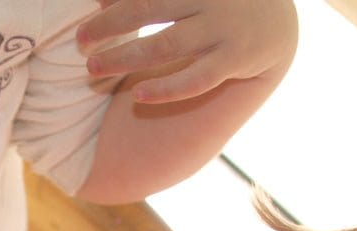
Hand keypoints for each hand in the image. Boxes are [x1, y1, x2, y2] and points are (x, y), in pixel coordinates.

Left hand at [78, 0, 297, 102]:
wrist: (276, 23)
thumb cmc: (219, 4)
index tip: (92, 5)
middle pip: (150, 8)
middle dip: (112, 25)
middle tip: (80, 42)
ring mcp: (223, 30)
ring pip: (166, 45)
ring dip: (125, 57)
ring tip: (93, 69)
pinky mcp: (235, 61)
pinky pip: (196, 80)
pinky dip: (167, 88)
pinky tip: (138, 95)